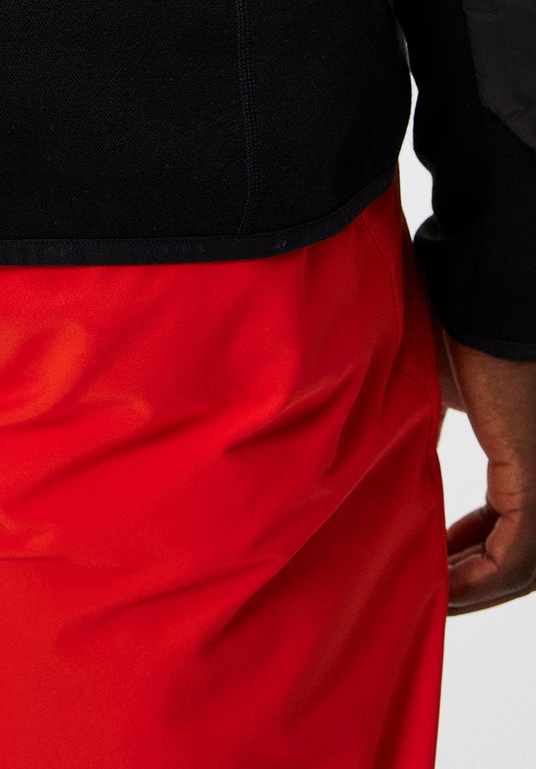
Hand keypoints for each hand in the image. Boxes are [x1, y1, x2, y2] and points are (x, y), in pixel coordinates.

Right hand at [430, 312, 535, 612]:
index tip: (433, 562)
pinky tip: (446, 586)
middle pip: (520, 555)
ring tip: (434, 600)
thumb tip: (383, 453)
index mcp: (527, 455)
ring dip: (476, 587)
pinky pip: (515, 553)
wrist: (479, 303)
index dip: (474, 552)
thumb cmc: (456, 334)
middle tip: (431, 594)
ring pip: (521, 563)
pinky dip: (482, 577)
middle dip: (474, 579)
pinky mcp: (535, 479)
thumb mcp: (434, 393)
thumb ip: (421, 430)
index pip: (511, 525)